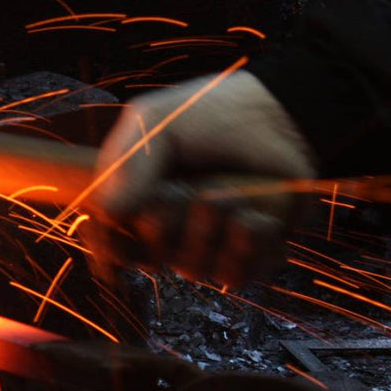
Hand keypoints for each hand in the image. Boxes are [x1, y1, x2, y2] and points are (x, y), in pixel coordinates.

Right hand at [82, 70, 317, 287]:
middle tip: (188, 190)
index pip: (110, 243)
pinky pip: (236, 276)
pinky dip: (250, 246)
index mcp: (135, 201)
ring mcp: (209, 243)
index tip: (127, 220)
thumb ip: (127, 166)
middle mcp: (168, 229)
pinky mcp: (248, 252)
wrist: (281, 113)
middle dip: (170, 224)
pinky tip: (259, 217)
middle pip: (152, 259)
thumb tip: (108, 214)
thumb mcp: (154, 122)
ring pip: (194, 269)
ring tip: (235, 193)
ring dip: (214, 230)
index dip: (114, 243)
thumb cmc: (213, 113)